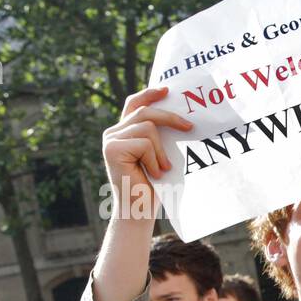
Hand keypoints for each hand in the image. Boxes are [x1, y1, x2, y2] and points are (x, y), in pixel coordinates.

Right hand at [101, 86, 192, 208]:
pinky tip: (153, 174)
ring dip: (161, 151)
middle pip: (145, 112)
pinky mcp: (112, 149)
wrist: (140, 210)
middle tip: (191, 127)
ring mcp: (110, 140)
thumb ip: (160, 137)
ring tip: (162, 169)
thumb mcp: (159, 156)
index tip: (168, 90)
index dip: (149, 94)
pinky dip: (154, 159)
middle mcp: (113, 133)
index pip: (134, 104)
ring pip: (148, 128)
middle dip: (171, 117)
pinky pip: (145, 143)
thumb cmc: (155, 187)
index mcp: (123, 132)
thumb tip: (183, 118)